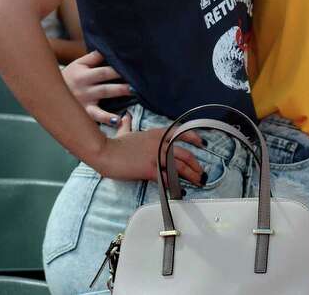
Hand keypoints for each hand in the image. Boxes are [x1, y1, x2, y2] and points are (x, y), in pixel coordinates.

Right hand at [62, 50, 131, 125]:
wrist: (48, 93)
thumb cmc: (70, 77)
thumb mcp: (78, 65)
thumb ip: (94, 57)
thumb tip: (112, 48)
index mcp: (83, 74)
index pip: (102, 70)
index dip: (117, 68)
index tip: (133, 66)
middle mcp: (84, 87)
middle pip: (105, 81)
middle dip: (121, 81)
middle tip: (137, 81)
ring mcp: (85, 101)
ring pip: (104, 96)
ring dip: (119, 93)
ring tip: (134, 92)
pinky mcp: (85, 113)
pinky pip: (97, 117)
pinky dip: (108, 119)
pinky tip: (119, 121)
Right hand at [92, 116, 206, 184]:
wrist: (105, 152)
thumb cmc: (114, 144)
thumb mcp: (125, 131)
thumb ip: (128, 125)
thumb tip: (126, 117)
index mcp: (157, 134)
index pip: (182, 134)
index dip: (195, 139)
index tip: (203, 144)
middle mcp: (160, 144)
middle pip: (185, 154)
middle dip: (196, 165)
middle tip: (202, 173)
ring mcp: (156, 157)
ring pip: (180, 167)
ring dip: (191, 176)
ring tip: (198, 182)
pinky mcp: (150, 170)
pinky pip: (168, 178)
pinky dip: (176, 185)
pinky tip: (181, 190)